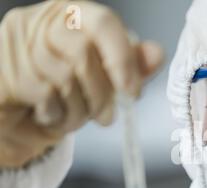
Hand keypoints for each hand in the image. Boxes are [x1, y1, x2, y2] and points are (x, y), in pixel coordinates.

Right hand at [0, 0, 163, 167]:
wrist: (16, 117)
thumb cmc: (61, 92)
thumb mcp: (101, 80)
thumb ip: (129, 66)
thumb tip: (156, 53)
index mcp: (71, 16)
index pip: (103, 23)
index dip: (123, 59)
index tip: (133, 92)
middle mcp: (41, 23)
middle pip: (85, 55)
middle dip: (101, 95)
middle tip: (106, 116)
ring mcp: (18, 45)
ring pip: (65, 79)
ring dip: (80, 110)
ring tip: (77, 117)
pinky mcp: (7, 73)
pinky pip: (44, 97)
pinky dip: (58, 116)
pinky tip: (54, 116)